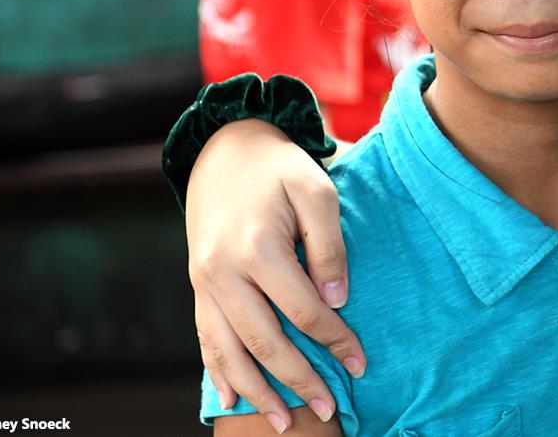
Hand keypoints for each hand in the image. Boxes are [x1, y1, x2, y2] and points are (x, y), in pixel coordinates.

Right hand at [186, 120, 364, 433]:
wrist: (225, 148)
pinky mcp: (197, 285)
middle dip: (298, 380)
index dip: (335, 341)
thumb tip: (336, 303)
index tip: (360, 363)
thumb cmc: (281, 168)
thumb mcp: (317, 191)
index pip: (303, 312)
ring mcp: (204, 283)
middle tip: (327, 409)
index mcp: (257, 249)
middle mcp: (222, 273)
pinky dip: (219, 371)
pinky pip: (205, 338)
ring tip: (282, 423)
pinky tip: (232, 398)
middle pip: (264, 342)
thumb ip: (329, 247)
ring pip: (228, 351)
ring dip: (256, 391)